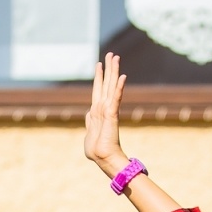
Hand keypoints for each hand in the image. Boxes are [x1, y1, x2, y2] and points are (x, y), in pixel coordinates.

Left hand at [84, 52, 128, 176]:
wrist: (102, 157)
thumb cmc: (95, 149)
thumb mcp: (89, 130)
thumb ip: (89, 120)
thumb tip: (89, 114)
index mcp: (97, 110)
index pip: (99, 89)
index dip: (99, 76)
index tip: (99, 64)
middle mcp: (104, 107)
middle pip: (107, 83)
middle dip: (108, 68)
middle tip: (111, 54)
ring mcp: (108, 109)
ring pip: (112, 86)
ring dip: (113, 71)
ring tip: (115, 57)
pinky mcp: (112, 114)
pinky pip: (116, 98)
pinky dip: (119, 87)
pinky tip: (122, 76)